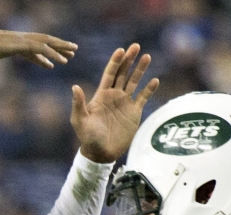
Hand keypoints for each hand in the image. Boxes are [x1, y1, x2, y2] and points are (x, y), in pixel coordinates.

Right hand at [0, 30, 77, 86]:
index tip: (54, 64)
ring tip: (74, 51)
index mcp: (13, 45)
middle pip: (43, 42)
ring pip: (46, 42)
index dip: (45, 57)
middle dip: (58, 47)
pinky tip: (62, 59)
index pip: (33, 50)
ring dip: (60, 47)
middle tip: (72, 51)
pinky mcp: (20, 43)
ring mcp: (21, 40)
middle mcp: (19, 40)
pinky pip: (40, 48)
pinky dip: (52, 53)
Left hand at [71, 44, 159, 163]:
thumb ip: (78, 104)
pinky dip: (149, 89)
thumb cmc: (87, 137)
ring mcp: (125, 103)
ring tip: (147, 56)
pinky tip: (155, 80)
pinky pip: (143, 97)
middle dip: (129, 59)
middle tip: (136, 46)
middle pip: (123, 73)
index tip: (120, 50)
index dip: (115, 62)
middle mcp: (114, 95)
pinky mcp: (134, 112)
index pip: (109, 74)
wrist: (101, 153)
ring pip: (134, 81)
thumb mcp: (80, 120)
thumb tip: (75, 86)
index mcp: (101, 95)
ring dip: (140, 70)